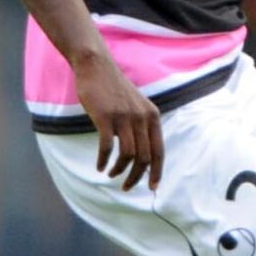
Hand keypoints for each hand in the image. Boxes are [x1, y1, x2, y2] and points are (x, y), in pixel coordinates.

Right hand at [74, 51, 161, 190]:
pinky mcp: (106, 117)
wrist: (96, 67)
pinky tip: (99, 166)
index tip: (153, 188)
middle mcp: (142, 118)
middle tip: (126, 186)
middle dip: (136, 177)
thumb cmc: (114, 90)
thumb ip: (141, 126)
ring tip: (110, 174)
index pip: (159, 151)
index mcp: (153, 117)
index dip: (157, 172)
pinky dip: (103, 160)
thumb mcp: (136, 106)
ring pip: (127, 155)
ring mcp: (124, 117)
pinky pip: (107, 147)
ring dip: (119, 170)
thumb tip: (141, 155)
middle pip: (144, 158)